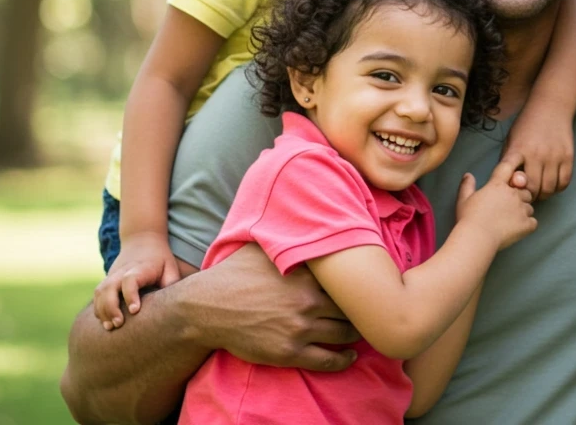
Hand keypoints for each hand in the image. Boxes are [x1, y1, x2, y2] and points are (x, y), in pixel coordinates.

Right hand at [93, 231, 180, 328]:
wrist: (142, 239)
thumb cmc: (160, 259)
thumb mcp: (170, 267)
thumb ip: (171, 284)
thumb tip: (173, 304)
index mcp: (140, 267)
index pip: (130, 280)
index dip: (130, 295)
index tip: (135, 310)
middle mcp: (122, 271)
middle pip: (110, 287)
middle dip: (111, 307)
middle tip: (119, 324)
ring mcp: (112, 275)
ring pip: (100, 292)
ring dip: (102, 310)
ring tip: (110, 327)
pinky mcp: (107, 281)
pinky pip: (97, 295)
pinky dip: (98, 309)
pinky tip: (105, 322)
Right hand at [198, 244, 361, 371]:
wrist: (206, 309)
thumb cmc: (233, 275)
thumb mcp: (261, 247)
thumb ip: (286, 236)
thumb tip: (302, 216)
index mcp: (306, 274)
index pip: (348, 278)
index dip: (361, 280)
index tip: (369, 281)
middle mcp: (308, 301)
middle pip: (352, 307)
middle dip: (362, 308)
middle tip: (370, 309)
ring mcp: (300, 329)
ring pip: (345, 334)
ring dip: (356, 333)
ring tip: (363, 330)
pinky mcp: (289, 353)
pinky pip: (327, 360)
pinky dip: (343, 360)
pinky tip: (350, 357)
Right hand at [455, 157, 536, 250]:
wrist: (477, 238)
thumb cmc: (468, 219)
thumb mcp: (463, 199)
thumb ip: (467, 185)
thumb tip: (468, 175)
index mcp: (497, 185)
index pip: (508, 167)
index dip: (514, 165)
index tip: (515, 170)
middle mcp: (512, 194)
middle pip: (524, 191)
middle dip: (519, 197)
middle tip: (508, 208)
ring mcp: (521, 209)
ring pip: (529, 207)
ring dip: (524, 212)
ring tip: (511, 221)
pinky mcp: (527, 224)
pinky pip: (533, 222)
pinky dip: (528, 226)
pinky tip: (517, 230)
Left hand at [501, 111, 573, 199]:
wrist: (551, 108)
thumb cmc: (527, 125)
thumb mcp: (511, 140)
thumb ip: (507, 162)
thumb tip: (506, 185)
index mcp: (518, 150)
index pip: (511, 177)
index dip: (511, 189)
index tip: (513, 190)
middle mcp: (537, 154)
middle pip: (533, 189)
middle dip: (529, 195)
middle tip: (528, 193)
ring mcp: (554, 156)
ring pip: (549, 189)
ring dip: (544, 194)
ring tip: (540, 189)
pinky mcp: (568, 157)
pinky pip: (564, 182)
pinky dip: (558, 188)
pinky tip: (552, 183)